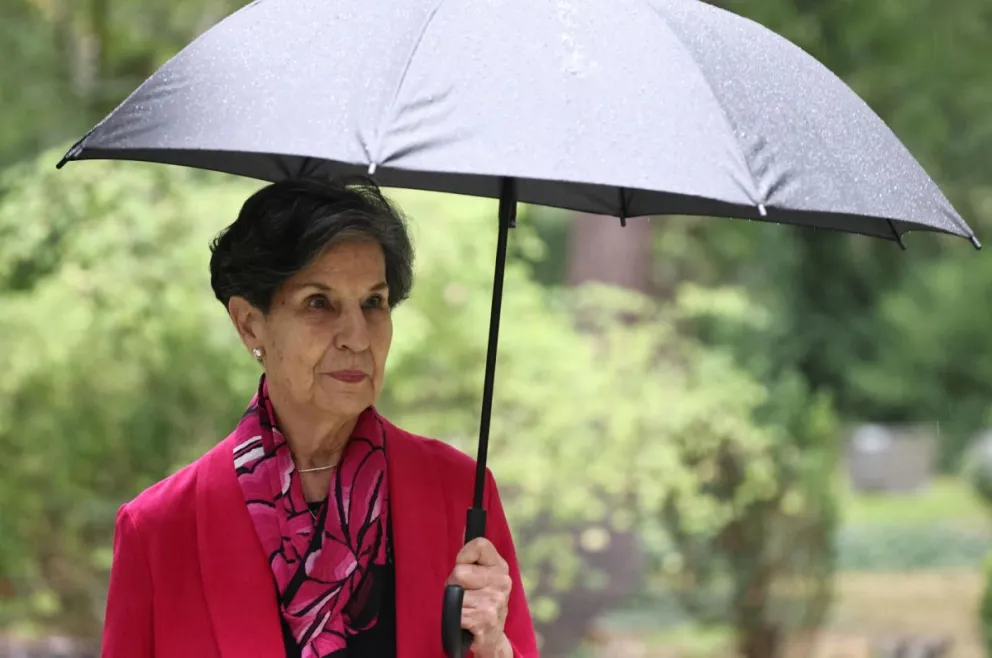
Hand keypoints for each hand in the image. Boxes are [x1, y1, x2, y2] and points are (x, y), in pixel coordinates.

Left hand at [446, 537, 512, 657]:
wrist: (491, 637)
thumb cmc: (480, 602)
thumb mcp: (481, 575)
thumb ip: (472, 554)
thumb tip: (466, 526)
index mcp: (500, 566)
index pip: (480, 545)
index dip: (464, 554)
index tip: (462, 563)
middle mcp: (502, 581)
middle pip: (460, 572)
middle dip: (454, 584)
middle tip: (464, 594)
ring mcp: (495, 600)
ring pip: (455, 594)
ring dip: (454, 604)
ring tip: (466, 609)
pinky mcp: (486, 618)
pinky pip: (455, 612)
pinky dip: (456, 618)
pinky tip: (467, 621)